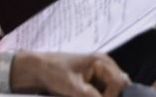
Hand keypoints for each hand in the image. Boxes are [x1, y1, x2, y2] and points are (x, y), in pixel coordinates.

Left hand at [11, 52, 129, 96]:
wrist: (36, 69)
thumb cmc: (53, 71)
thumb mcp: (72, 86)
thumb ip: (90, 96)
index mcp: (102, 62)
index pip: (119, 82)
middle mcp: (104, 66)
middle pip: (119, 86)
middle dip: (110, 96)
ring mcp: (99, 73)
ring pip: (111, 91)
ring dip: (105, 96)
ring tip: (82, 96)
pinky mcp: (92, 81)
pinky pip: (102, 92)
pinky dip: (98, 96)